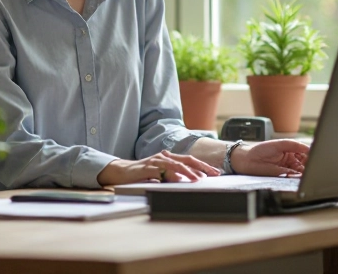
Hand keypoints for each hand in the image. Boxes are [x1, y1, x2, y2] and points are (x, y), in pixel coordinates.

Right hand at [97, 150, 221, 185]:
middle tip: (214, 174)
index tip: (216, 172)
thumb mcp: (160, 173)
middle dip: (201, 167)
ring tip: (198, 179)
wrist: (121, 171)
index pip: (189, 160)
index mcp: (168, 157)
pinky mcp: (146, 168)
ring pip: (175, 165)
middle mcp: (164, 157)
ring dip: (188, 172)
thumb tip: (188, 180)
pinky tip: (177, 179)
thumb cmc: (142, 173)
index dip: (203, 166)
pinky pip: (160, 171)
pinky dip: (169, 175)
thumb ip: (172, 174)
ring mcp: (155, 161)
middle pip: (186, 160)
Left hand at [230, 139, 308, 176]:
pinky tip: (295, 175)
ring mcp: (287, 169)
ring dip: (304, 172)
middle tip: (310, 164)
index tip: (314, 155)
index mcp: (290, 150)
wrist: (247, 160)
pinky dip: (297, 177)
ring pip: (301, 171)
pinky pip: (294, 177)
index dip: (310, 154)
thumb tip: (308, 147)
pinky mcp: (283, 177)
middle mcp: (290, 160)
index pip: (304, 152)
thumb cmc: (260, 149)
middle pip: (305, 163)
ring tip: (303, 170)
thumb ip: (293, 144)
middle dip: (309, 164)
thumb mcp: (279, 143)